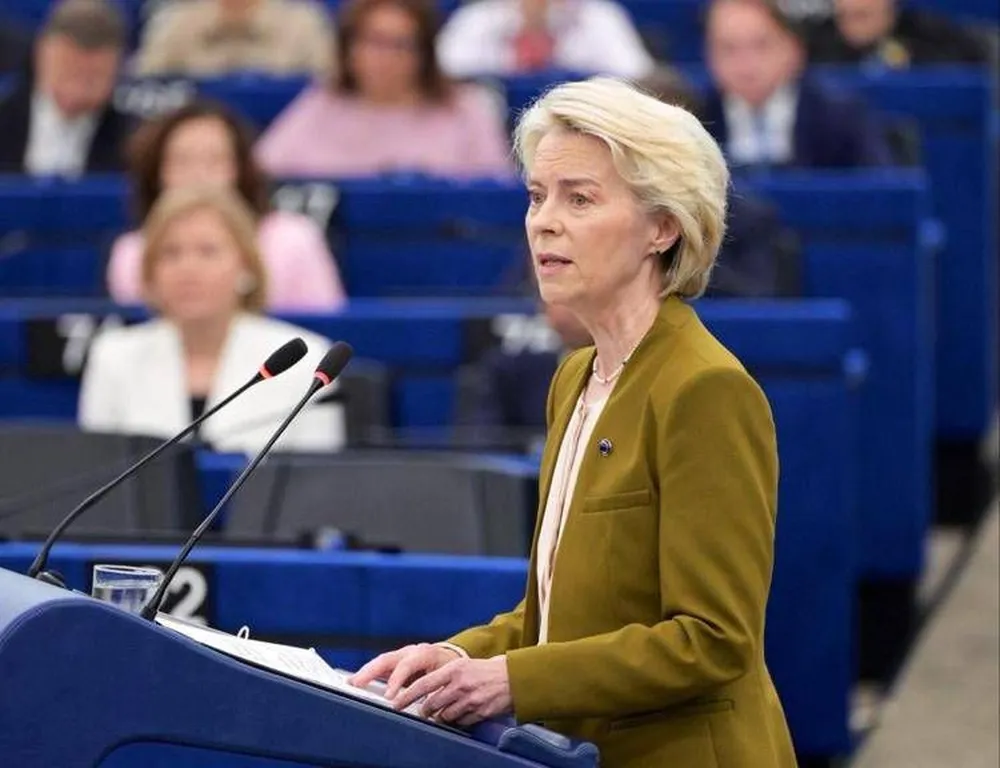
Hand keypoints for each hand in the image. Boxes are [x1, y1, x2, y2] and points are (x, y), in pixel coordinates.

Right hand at [349, 643, 459, 698]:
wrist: (453, 661)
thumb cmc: (450, 672)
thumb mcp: (445, 681)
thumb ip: (433, 693)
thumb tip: (424, 710)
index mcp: (425, 654)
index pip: (407, 665)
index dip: (396, 680)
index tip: (389, 696)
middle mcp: (411, 652)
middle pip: (387, 659)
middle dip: (371, 672)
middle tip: (357, 684)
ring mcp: (402, 655)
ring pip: (381, 661)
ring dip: (366, 672)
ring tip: (352, 683)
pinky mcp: (396, 661)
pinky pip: (381, 666)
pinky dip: (369, 674)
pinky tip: (358, 681)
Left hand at [393, 655, 512, 726]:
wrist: (514, 677)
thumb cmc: (486, 670)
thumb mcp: (464, 666)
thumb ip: (446, 676)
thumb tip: (426, 690)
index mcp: (454, 669)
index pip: (423, 684)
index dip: (407, 696)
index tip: (396, 703)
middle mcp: (460, 684)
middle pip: (431, 704)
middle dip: (424, 710)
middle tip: (423, 711)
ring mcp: (470, 700)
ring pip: (444, 715)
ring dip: (441, 716)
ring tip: (443, 713)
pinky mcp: (479, 712)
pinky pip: (460, 722)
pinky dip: (457, 720)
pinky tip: (459, 714)